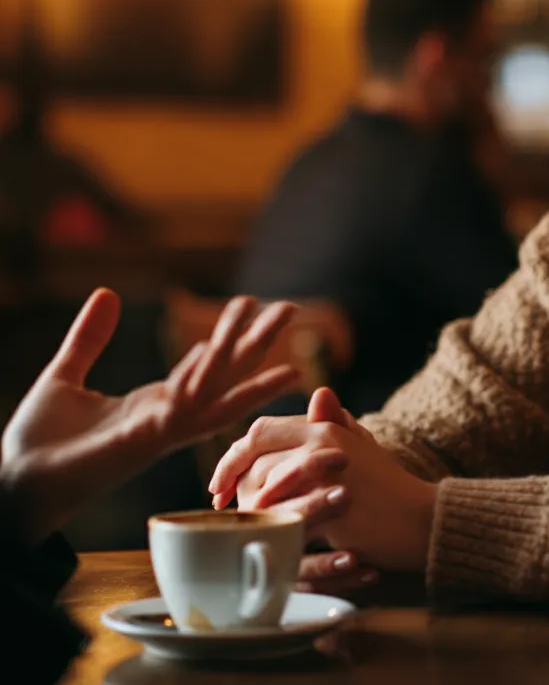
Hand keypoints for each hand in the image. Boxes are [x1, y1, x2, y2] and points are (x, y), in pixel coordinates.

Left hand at [0, 290, 299, 542]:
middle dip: (259, 342)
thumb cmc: (38, 446)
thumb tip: (107, 292)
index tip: (249, 310)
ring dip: (246, 349)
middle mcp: (167, 418)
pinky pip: (184, 404)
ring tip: (276, 318)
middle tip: (290, 308)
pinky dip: (204, 376)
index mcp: (154, 406)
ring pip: (217, 383)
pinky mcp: (143, 438)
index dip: (229, 339)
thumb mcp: (65, 377)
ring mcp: (161, 430)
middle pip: (228, 375)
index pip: (206, 369)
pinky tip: (217, 347)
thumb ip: (89, 338)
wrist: (11, 487)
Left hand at [209, 388, 436, 571]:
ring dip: (248, 507)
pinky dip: (271, 530)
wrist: (420, 518)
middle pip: (255, 457)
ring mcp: (326, 472)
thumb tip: (319, 392)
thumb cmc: (386, 485)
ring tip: (242, 524)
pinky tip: (265, 541)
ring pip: (263, 487)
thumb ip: (336, 422)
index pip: (261, 431)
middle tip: (222, 506)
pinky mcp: (330, 504)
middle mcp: (322, 442)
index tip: (222, 482)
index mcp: (324, 427)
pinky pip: (284, 517)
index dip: (234, 456)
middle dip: (232, 482)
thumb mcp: (361, 446)